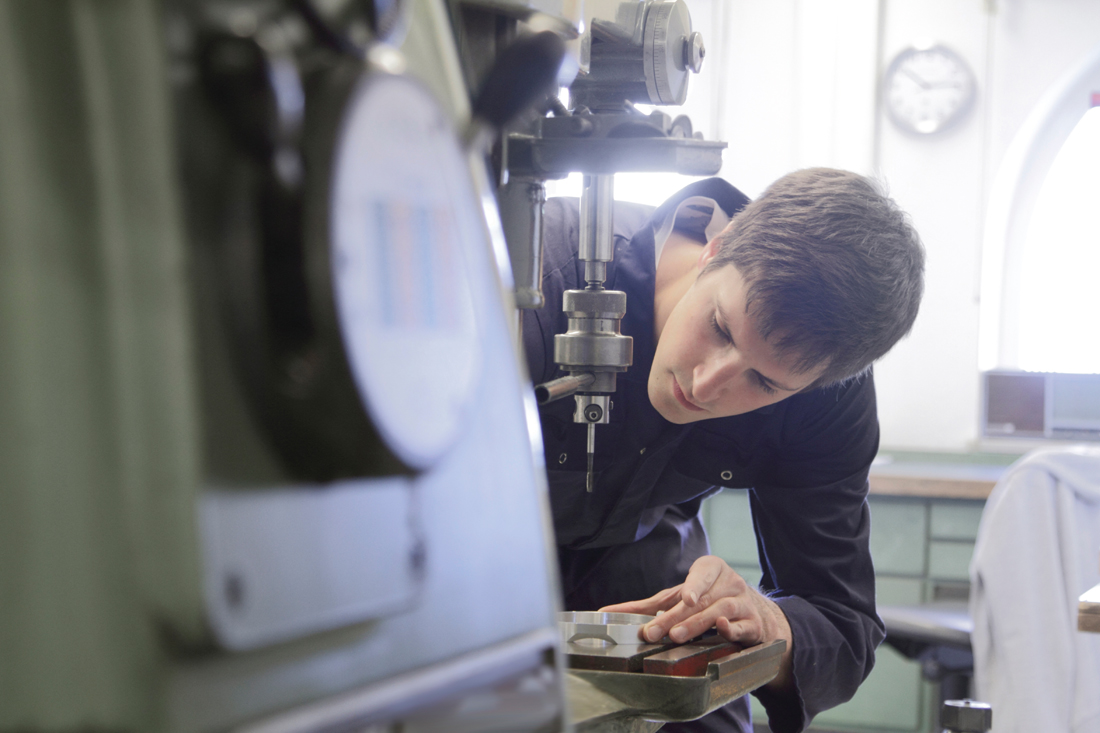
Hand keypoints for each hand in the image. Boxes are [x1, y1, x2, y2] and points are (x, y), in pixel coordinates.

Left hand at [599, 555, 794, 690]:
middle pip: (701, 600)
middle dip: (676, 617)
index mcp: (711, 570)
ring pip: (720, 612)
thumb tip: (605, 611)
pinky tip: (722, 630)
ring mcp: (743, 603)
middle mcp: (730, 583)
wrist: (755, 615)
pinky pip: (743, 627)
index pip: (700, 574)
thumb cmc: (710, 601)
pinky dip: (732, 629)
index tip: (685, 597)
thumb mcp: (681, 597)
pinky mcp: (753, 625)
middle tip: (655, 632)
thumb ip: (647, 605)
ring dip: (698, 624)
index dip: (693, 585)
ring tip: (677, 636)